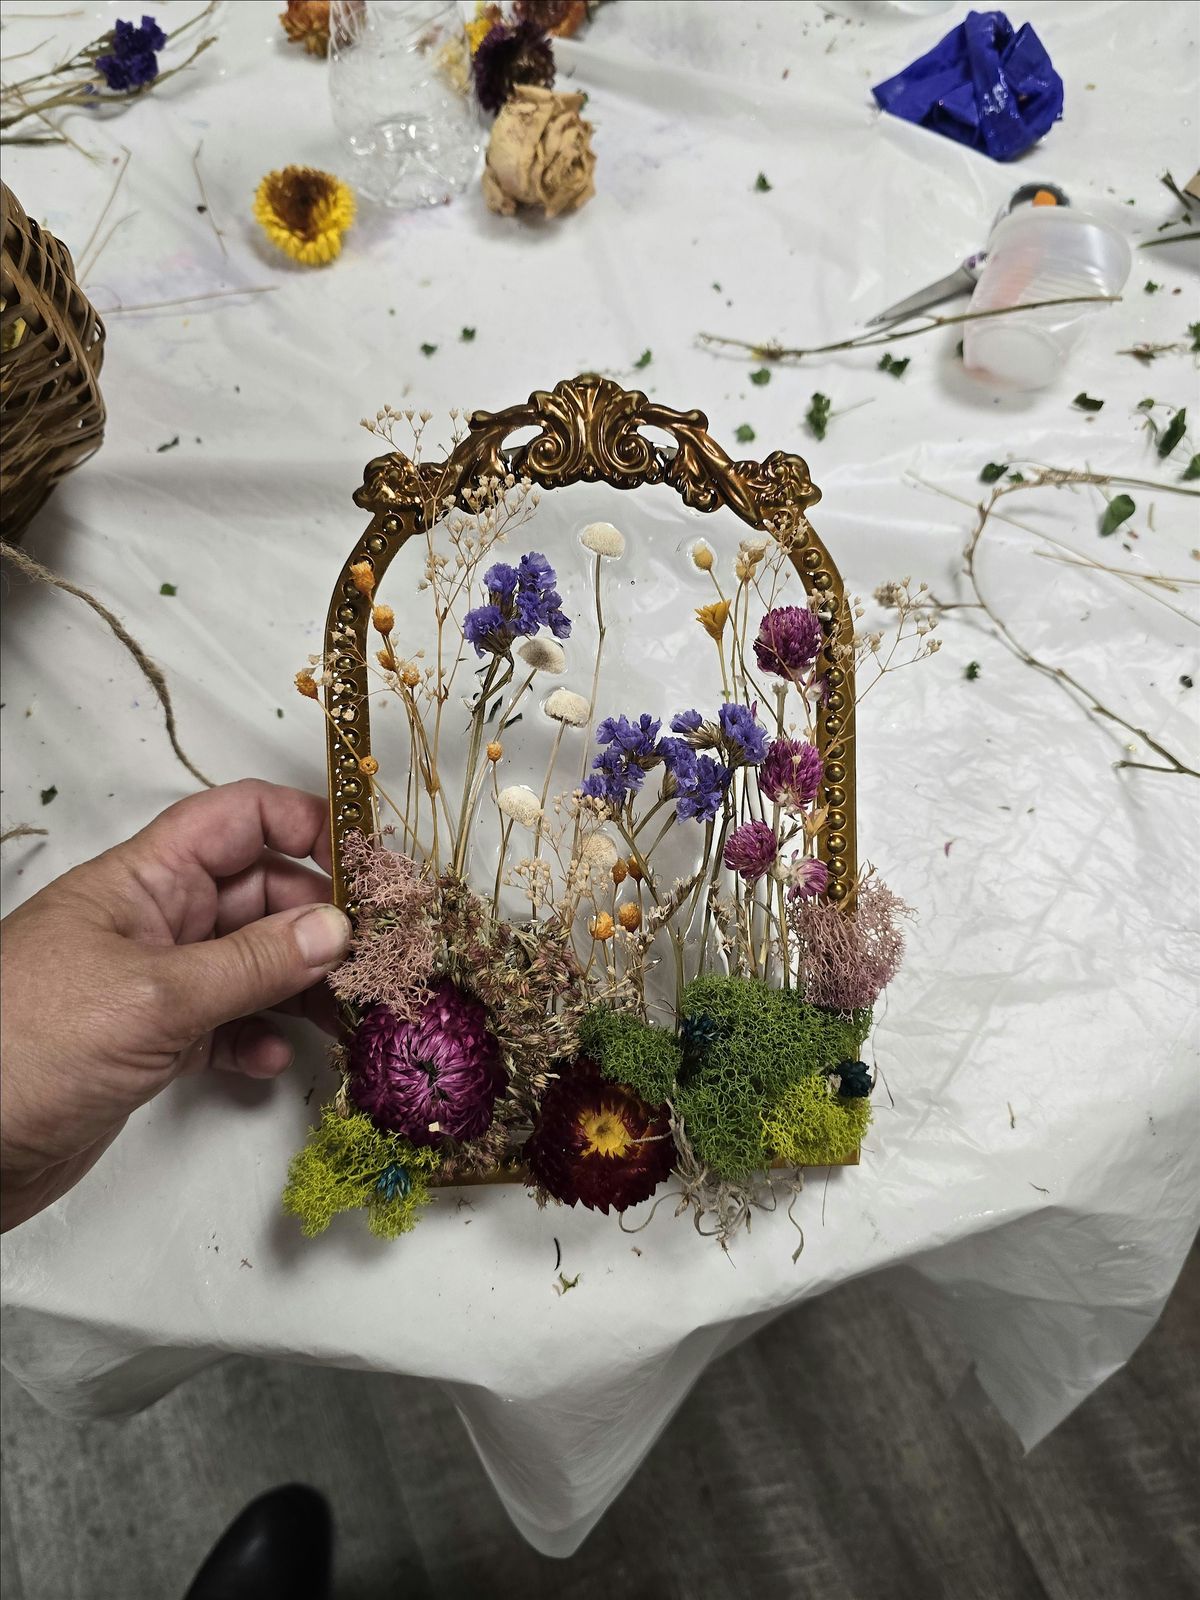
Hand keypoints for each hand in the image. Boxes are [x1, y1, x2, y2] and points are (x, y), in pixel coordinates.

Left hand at [0, 780, 349, 1231]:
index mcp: (146, 879)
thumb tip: (339, 928)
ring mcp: (157, 983)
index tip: (368, 864)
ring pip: (254, 964)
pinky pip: (228, 1024)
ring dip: (304, 985)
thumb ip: (253, 964)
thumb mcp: (153, 997)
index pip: (240, 820)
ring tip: (350, 1015)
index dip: (305, 826)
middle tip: (382, 958)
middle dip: (322, 919)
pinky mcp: (154, 1044)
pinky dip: (258, 1038)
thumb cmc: (30, 1046)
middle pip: (261, 894)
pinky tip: (272, 1061)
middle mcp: (157, 922)